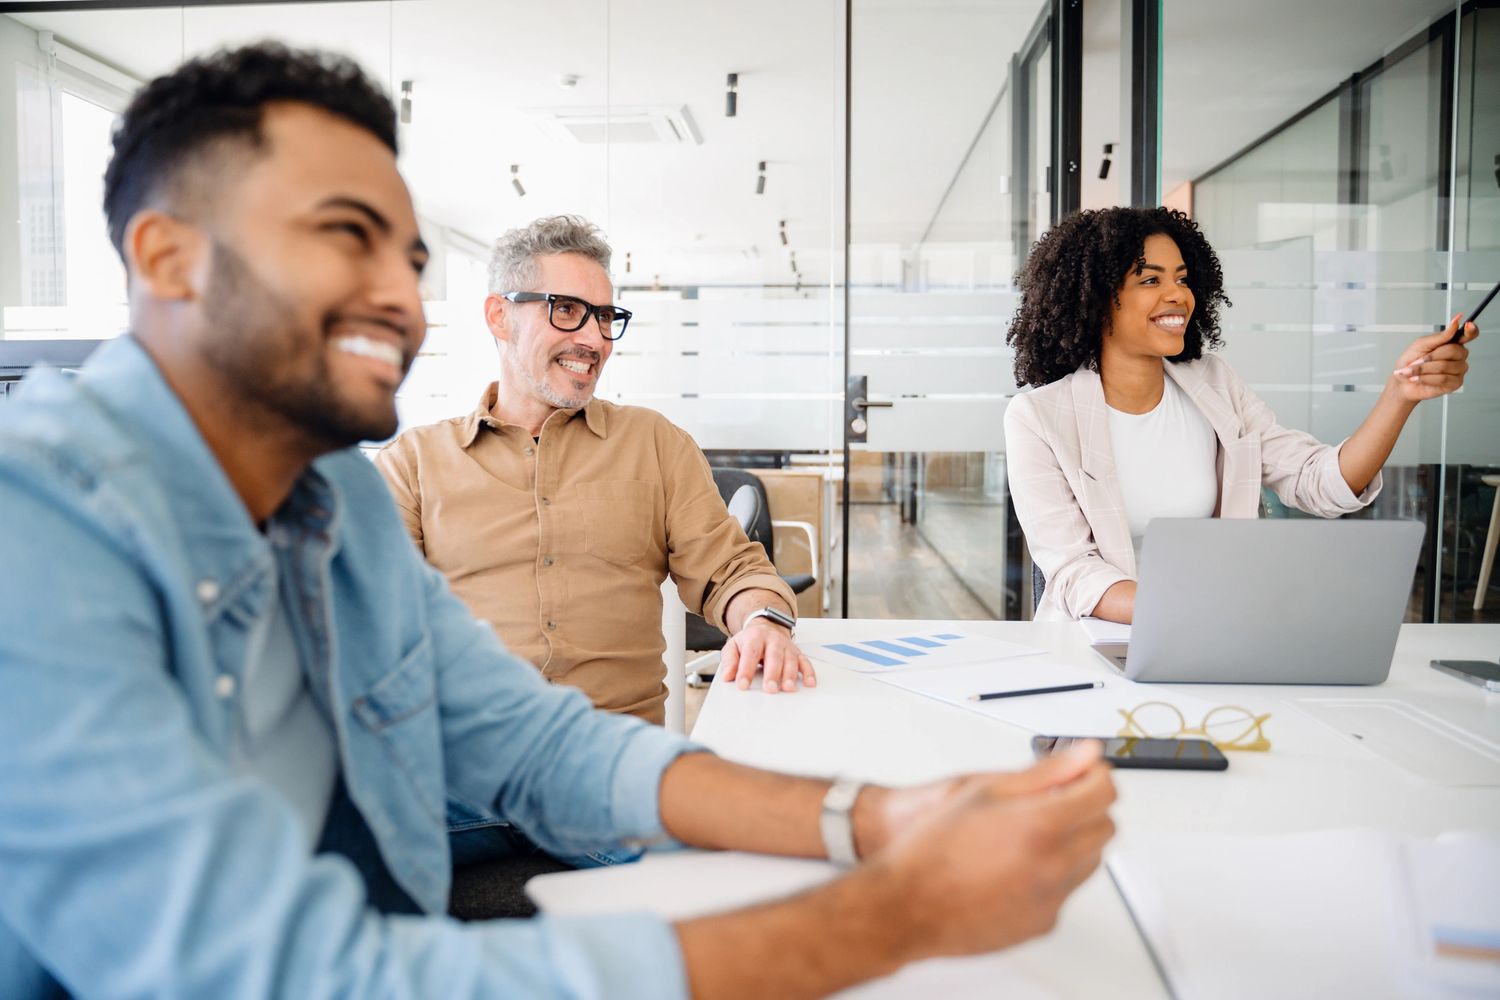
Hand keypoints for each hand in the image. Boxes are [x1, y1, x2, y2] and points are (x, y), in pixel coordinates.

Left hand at [720, 619, 816, 692]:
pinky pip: (805, 662)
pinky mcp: (797, 653)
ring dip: (790, 675)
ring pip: (790, 660)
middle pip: (774, 656)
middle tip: (769, 689)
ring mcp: (787, 646)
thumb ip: (729, 660)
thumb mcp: (734, 646)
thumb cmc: (750, 641)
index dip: (746, 670)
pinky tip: (809, 683)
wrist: (766, 627)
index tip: (742, 684)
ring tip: (787, 688)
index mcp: (755, 637)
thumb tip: (727, 675)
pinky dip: (808, 672)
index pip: (750, 653)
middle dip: (772, 674)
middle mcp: (773, 640)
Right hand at [857, 742, 1116, 960]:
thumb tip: (1084, 755)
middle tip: (1054, 797)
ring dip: (1073, 840)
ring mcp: (1051, 900)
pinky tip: (1017, 864)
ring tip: (1028, 832)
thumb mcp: (983, 789)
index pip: (1103, 793)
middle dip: (1087, 806)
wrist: (905, 905)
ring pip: (1089, 861)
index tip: (1083, 771)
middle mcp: (1055, 867)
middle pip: (1104, 828)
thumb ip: (1045, 772)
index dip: (1095, 774)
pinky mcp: (1043, 924)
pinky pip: (1067, 891)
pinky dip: (1054, 873)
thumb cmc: (932, 848)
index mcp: (1042, 827)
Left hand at [1391, 315, 1477, 401]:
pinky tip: (1419, 378)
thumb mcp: (1421, 345)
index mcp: (1452, 343)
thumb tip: (1455, 323)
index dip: (1471, 330)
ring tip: (1413, 371)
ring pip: (1445, 366)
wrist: (1402, 381)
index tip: (1468, 325)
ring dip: (1424, 369)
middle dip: (1430, 357)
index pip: (1469, 335)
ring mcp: (1459, 369)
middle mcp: (1459, 356)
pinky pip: (1443, 378)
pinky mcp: (1455, 383)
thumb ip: (1439, 336)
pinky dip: (1426, 378)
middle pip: (1453, 350)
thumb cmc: (1410, 362)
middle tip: (1416, 361)